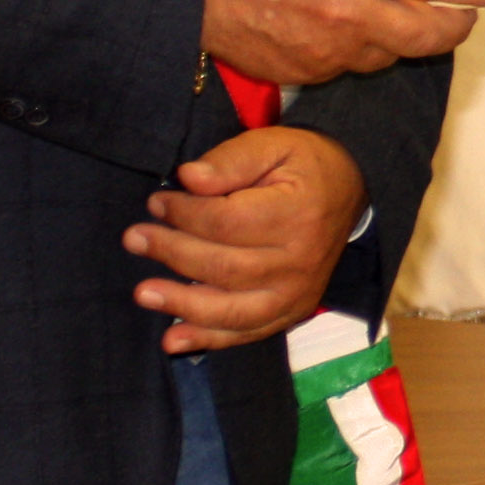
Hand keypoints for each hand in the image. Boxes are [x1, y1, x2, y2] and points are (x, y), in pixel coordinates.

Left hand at [127, 125, 366, 353]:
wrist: (350, 187)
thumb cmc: (302, 164)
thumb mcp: (271, 145)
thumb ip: (230, 160)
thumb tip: (188, 178)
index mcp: (297, 214)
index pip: (227, 223)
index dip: (184, 215)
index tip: (157, 203)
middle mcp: (300, 261)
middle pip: (224, 267)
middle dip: (172, 253)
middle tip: (135, 238)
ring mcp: (298, 293)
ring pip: (234, 310)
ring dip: (184, 305)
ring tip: (144, 293)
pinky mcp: (293, 311)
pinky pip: (248, 333)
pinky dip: (209, 340)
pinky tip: (173, 340)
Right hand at [204, 0, 484, 86]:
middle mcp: (349, 13)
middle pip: (428, 36)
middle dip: (454, 27)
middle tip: (460, 13)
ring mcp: (327, 49)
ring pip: (389, 54)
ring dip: (400, 36)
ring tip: (383, 7)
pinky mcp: (305, 73)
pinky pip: (349, 64)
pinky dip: (358, 47)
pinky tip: (338, 23)